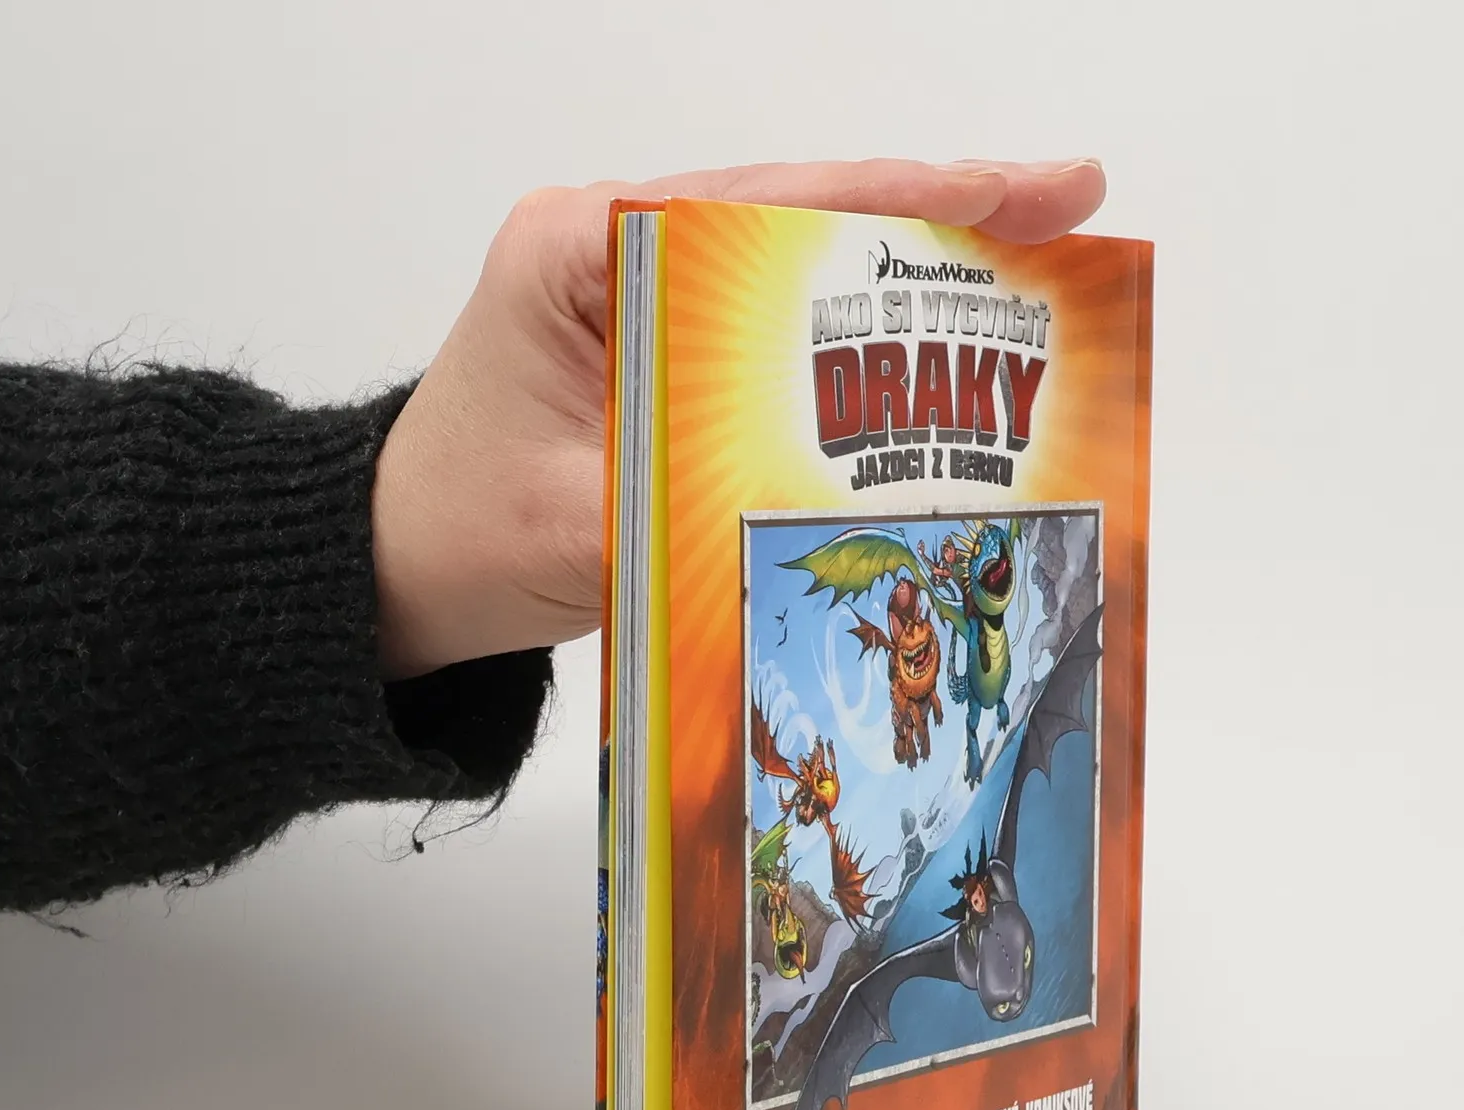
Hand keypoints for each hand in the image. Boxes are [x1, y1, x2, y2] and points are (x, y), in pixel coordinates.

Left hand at [370, 158, 1106, 679]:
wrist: (395, 565)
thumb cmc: (456, 534)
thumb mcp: (579, 530)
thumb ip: (692, 505)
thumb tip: (823, 509)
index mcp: (583, 248)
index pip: (768, 203)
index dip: (903, 201)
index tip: (1018, 190)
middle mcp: (616, 245)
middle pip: (803, 209)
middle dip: (938, 214)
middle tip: (1068, 206)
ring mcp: (642, 290)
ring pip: (801, 260)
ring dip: (913, 270)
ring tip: (1037, 263)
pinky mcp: (663, 345)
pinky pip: (780, 323)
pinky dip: (863, 335)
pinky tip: (943, 350)